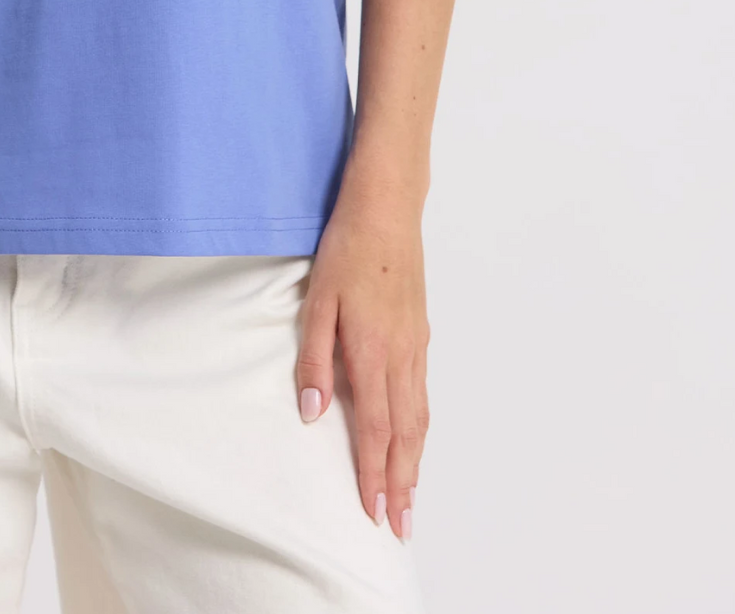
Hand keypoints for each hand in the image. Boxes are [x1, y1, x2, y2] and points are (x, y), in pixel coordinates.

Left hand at [295, 190, 429, 541]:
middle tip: (401, 526)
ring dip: (416, 462)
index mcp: (372, 351)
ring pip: (419, 417)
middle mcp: (401, 355)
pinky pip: (423, 393)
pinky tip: (415, 437)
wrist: (387, 209)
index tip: (373, 512)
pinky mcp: (420, 333)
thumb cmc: (346, 250)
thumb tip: (311, 413)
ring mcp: (416, 345)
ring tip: (411, 496)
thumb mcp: (316, 301)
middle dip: (403, 484)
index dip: (375, 474)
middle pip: (406, 434)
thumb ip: (314, 360)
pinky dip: (421, 428)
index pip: (376, 429)